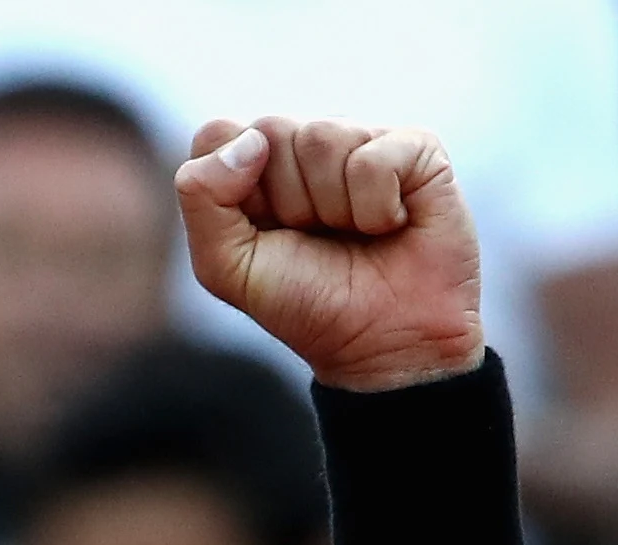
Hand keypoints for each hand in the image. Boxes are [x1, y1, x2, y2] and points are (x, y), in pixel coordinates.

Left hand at [175, 118, 484, 392]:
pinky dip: (377, 207)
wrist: (382, 341)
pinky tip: (391, 225)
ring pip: (322, 138)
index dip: (232, 188)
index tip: (262, 232)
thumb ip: (201, 198)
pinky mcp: (415, 149)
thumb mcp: (226, 266)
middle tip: (313, 237)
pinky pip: (374, 159)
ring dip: (333, 207)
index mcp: (254, 164)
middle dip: (286, 200)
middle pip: (269, 130)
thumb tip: (250, 140)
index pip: (218, 134)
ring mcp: (361, 140)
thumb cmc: (304, 302)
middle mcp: (306, 143)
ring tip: (353, 233)